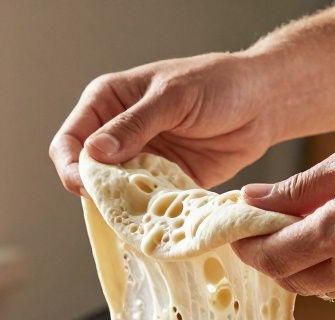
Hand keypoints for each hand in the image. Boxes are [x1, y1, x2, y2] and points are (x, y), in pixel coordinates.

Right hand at [49, 53, 274, 194]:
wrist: (264, 103)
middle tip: (116, 205)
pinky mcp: (162, 184)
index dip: (71, 166)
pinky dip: (148, 215)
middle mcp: (117, 134)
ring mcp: (139, 161)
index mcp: (108, 102)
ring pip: (114, 194)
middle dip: (97, 192)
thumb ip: (134, 125)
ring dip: (123, 208)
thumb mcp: (173, 98)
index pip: (70, 140)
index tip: (85, 186)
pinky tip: (158, 220)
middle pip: (87, 174)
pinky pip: (145, 206)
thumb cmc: (219, 84)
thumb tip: (94, 152)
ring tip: (138, 216)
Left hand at [232, 128, 334, 300]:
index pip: (272, 255)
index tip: (238, 230)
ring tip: (303, 231)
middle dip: (268, 258)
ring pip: (317, 288)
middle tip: (262, 232)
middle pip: (289, 279)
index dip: (247, 246)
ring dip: (300, 265)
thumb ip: (299, 186)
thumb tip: (251, 199)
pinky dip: (333, 270)